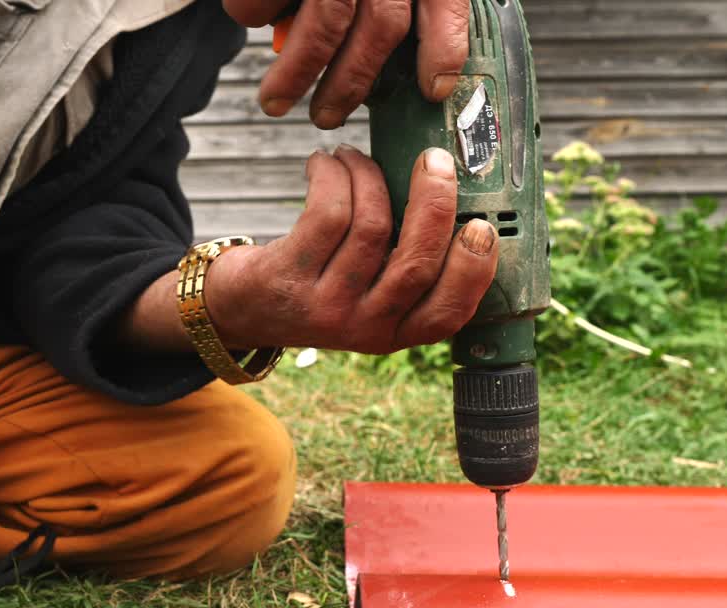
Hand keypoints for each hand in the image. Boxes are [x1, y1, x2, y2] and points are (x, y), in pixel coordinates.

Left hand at [207, 145, 496, 353]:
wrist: (244, 309)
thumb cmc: (321, 285)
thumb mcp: (369, 295)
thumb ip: (407, 265)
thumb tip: (449, 189)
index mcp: (396, 332)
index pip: (447, 314)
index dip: (472, 271)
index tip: (482, 225)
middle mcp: (363, 326)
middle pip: (415, 265)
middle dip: (434, 204)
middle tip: (435, 161)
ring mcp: (325, 305)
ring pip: (370, 227)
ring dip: (369, 175)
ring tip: (355, 157)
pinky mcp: (288, 276)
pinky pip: (327, 213)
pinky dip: (334, 175)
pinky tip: (326, 162)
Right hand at [222, 0, 470, 128]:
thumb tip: (386, 57)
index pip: (443, 2)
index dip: (443, 50)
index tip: (433, 89)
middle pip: (381, 24)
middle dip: (350, 83)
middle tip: (325, 116)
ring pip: (325, 22)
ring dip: (298, 73)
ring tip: (276, 101)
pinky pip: (265, 1)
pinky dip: (257, 14)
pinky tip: (259, 18)